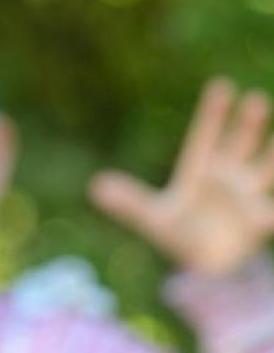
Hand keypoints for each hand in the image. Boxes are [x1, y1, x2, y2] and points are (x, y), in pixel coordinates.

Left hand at [90, 77, 273, 276]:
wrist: (204, 267)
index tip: (222, 85)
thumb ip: (128, 202)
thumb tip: (95, 187)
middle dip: (246, 125)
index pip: (205, 138)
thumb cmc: (180, 237)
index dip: (213, 114)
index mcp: (200, 173)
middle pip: (237, 146)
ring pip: (266, 168)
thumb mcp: (152, 218)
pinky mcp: (259, 219)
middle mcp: (226, 178)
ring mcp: (246, 196)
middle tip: (254, 99)